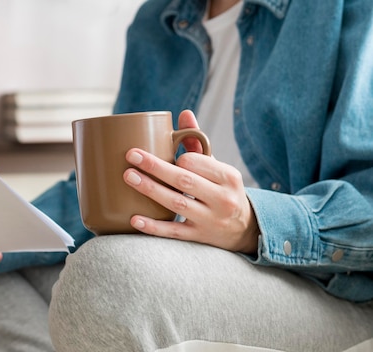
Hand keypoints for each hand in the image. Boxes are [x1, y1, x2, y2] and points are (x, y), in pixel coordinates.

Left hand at [122, 110, 258, 252]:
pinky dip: (153, 226)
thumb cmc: (223, 190)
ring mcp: (210, 220)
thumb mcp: (218, 167)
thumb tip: (184, 113)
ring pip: (176, 203)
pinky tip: (134, 219)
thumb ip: (199, 142)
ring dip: (150, 190)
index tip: (158, 153)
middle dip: (155, 167)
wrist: (245, 230)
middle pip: (184, 180)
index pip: (197, 162)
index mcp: (228, 176)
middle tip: (130, 156)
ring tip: (128, 177)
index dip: (175, 157)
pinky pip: (173, 232)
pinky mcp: (199, 237)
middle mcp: (222, 199)